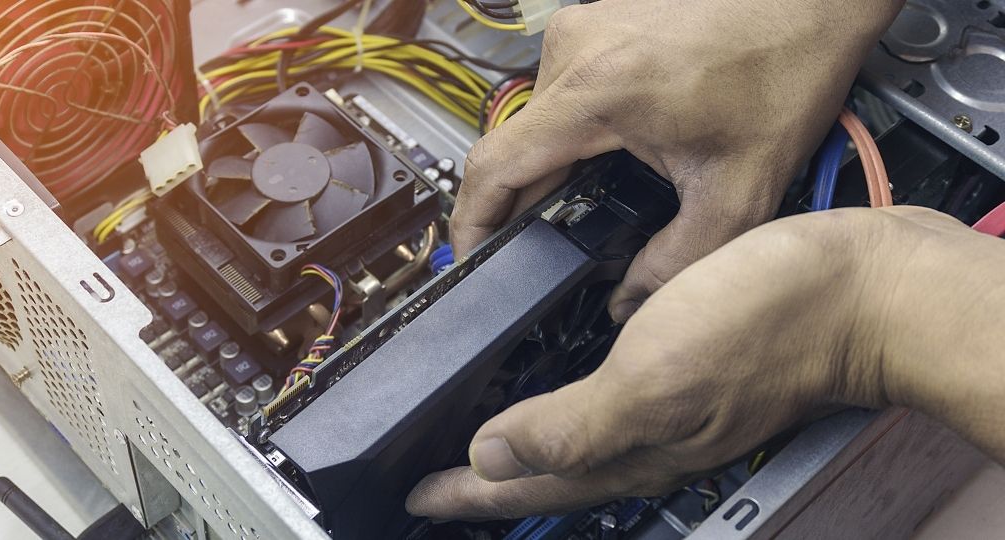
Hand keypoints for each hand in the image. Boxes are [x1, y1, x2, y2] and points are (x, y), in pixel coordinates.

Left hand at [408, 207, 1004, 519]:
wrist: (859, 288)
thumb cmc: (769, 327)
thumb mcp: (653, 378)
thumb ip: (571, 424)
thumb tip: (491, 456)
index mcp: (632, 447)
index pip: (528, 484)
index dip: (467, 492)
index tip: (418, 494)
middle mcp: (648, 434)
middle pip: (549, 469)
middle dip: (490, 477)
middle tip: (443, 474)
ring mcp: (671, 402)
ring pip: (577, 435)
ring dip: (526, 438)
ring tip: (487, 434)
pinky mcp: (689, 364)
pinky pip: (609, 394)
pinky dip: (570, 394)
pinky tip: (568, 372)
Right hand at [450, 0, 903, 321]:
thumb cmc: (784, 69)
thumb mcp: (738, 188)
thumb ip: (678, 259)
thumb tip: (628, 301)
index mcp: (595, 94)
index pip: (493, 167)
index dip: (469, 223)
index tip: (469, 258)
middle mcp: (571, 53)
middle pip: (512, 146)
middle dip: (524, 202)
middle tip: (549, 245)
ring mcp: (577, 30)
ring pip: (536, 119)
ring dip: (555, 162)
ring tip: (598, 193)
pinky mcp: (592, 22)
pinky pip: (560, 90)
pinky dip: (575, 128)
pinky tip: (618, 147)